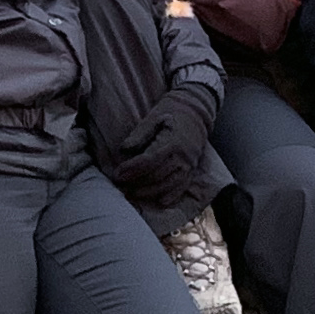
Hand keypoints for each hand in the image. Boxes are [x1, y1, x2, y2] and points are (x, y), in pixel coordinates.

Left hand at [109, 86, 218, 202]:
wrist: (196, 111)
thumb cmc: (171, 113)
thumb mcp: (153, 117)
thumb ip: (139, 134)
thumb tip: (124, 150)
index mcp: (172, 141)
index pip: (150, 159)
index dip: (132, 169)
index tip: (118, 174)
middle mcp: (183, 155)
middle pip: (158, 175)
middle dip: (137, 182)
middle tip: (120, 185)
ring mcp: (190, 164)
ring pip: (169, 184)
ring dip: (150, 192)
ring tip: (132, 194)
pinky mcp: (192, 169)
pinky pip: (183, 187)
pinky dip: (172, 196)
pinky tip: (159, 201)